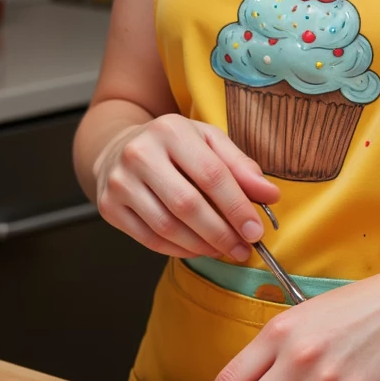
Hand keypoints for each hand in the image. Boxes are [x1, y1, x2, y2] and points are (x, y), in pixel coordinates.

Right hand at [94, 113, 279, 260]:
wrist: (119, 148)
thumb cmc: (173, 146)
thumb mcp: (208, 142)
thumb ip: (240, 166)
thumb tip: (270, 195)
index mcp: (171, 130)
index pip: (211, 174)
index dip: (237, 206)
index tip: (256, 230)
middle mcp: (141, 154)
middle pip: (188, 204)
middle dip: (221, 232)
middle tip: (242, 248)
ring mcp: (120, 182)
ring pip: (167, 226)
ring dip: (202, 245)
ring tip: (223, 249)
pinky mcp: (109, 207)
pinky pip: (149, 239)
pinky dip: (178, 250)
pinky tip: (197, 249)